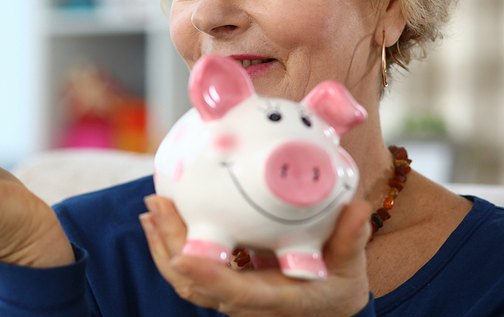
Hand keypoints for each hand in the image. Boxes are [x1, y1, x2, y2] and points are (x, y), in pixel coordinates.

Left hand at [139, 196, 370, 316]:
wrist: (329, 301)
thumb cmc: (340, 280)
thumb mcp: (352, 263)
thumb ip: (352, 238)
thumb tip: (359, 209)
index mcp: (279, 299)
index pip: (237, 293)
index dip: (209, 276)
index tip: (184, 254)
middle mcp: (247, 304)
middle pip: (197, 285)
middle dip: (170, 247)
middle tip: (156, 206)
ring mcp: (231, 296)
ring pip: (186, 281)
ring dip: (162, 246)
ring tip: (150, 210)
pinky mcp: (223, 283)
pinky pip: (189, 271)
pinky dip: (169, 246)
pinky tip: (158, 220)